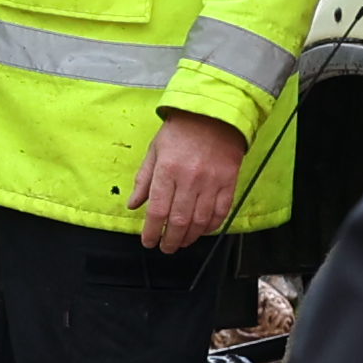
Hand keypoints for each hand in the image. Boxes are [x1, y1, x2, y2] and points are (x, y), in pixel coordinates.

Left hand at [132, 108, 247, 253]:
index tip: (149, 242)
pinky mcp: (229, 182)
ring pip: (201, 220)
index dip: (152, 231)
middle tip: (166, 248)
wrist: (214, 115)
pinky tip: (203, 231)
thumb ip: (144, 180)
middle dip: (170, 239)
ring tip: (182, 242)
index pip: (158, 210)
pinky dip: (212, 226)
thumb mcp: (154, 152)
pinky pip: (221, 211)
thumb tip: (133, 205)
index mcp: (167, 171)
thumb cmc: (180, 132)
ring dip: (190, 237)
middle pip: (179, 220)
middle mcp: (190, 179)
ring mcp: (212, 182)